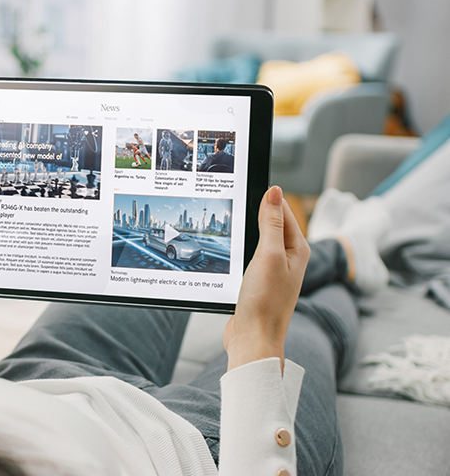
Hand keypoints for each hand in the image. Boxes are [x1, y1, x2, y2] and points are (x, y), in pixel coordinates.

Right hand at [223, 186, 310, 371]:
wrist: (253, 339)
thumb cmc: (265, 302)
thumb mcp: (268, 255)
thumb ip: (271, 223)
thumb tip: (274, 191)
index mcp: (297, 249)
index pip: (283, 212)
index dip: (266, 199)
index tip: (247, 187)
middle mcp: (288, 260)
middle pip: (271, 225)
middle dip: (255, 214)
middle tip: (236, 204)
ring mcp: (273, 272)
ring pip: (258, 241)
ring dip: (245, 234)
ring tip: (232, 226)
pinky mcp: (259, 283)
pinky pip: (249, 258)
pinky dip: (239, 252)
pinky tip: (229, 253)